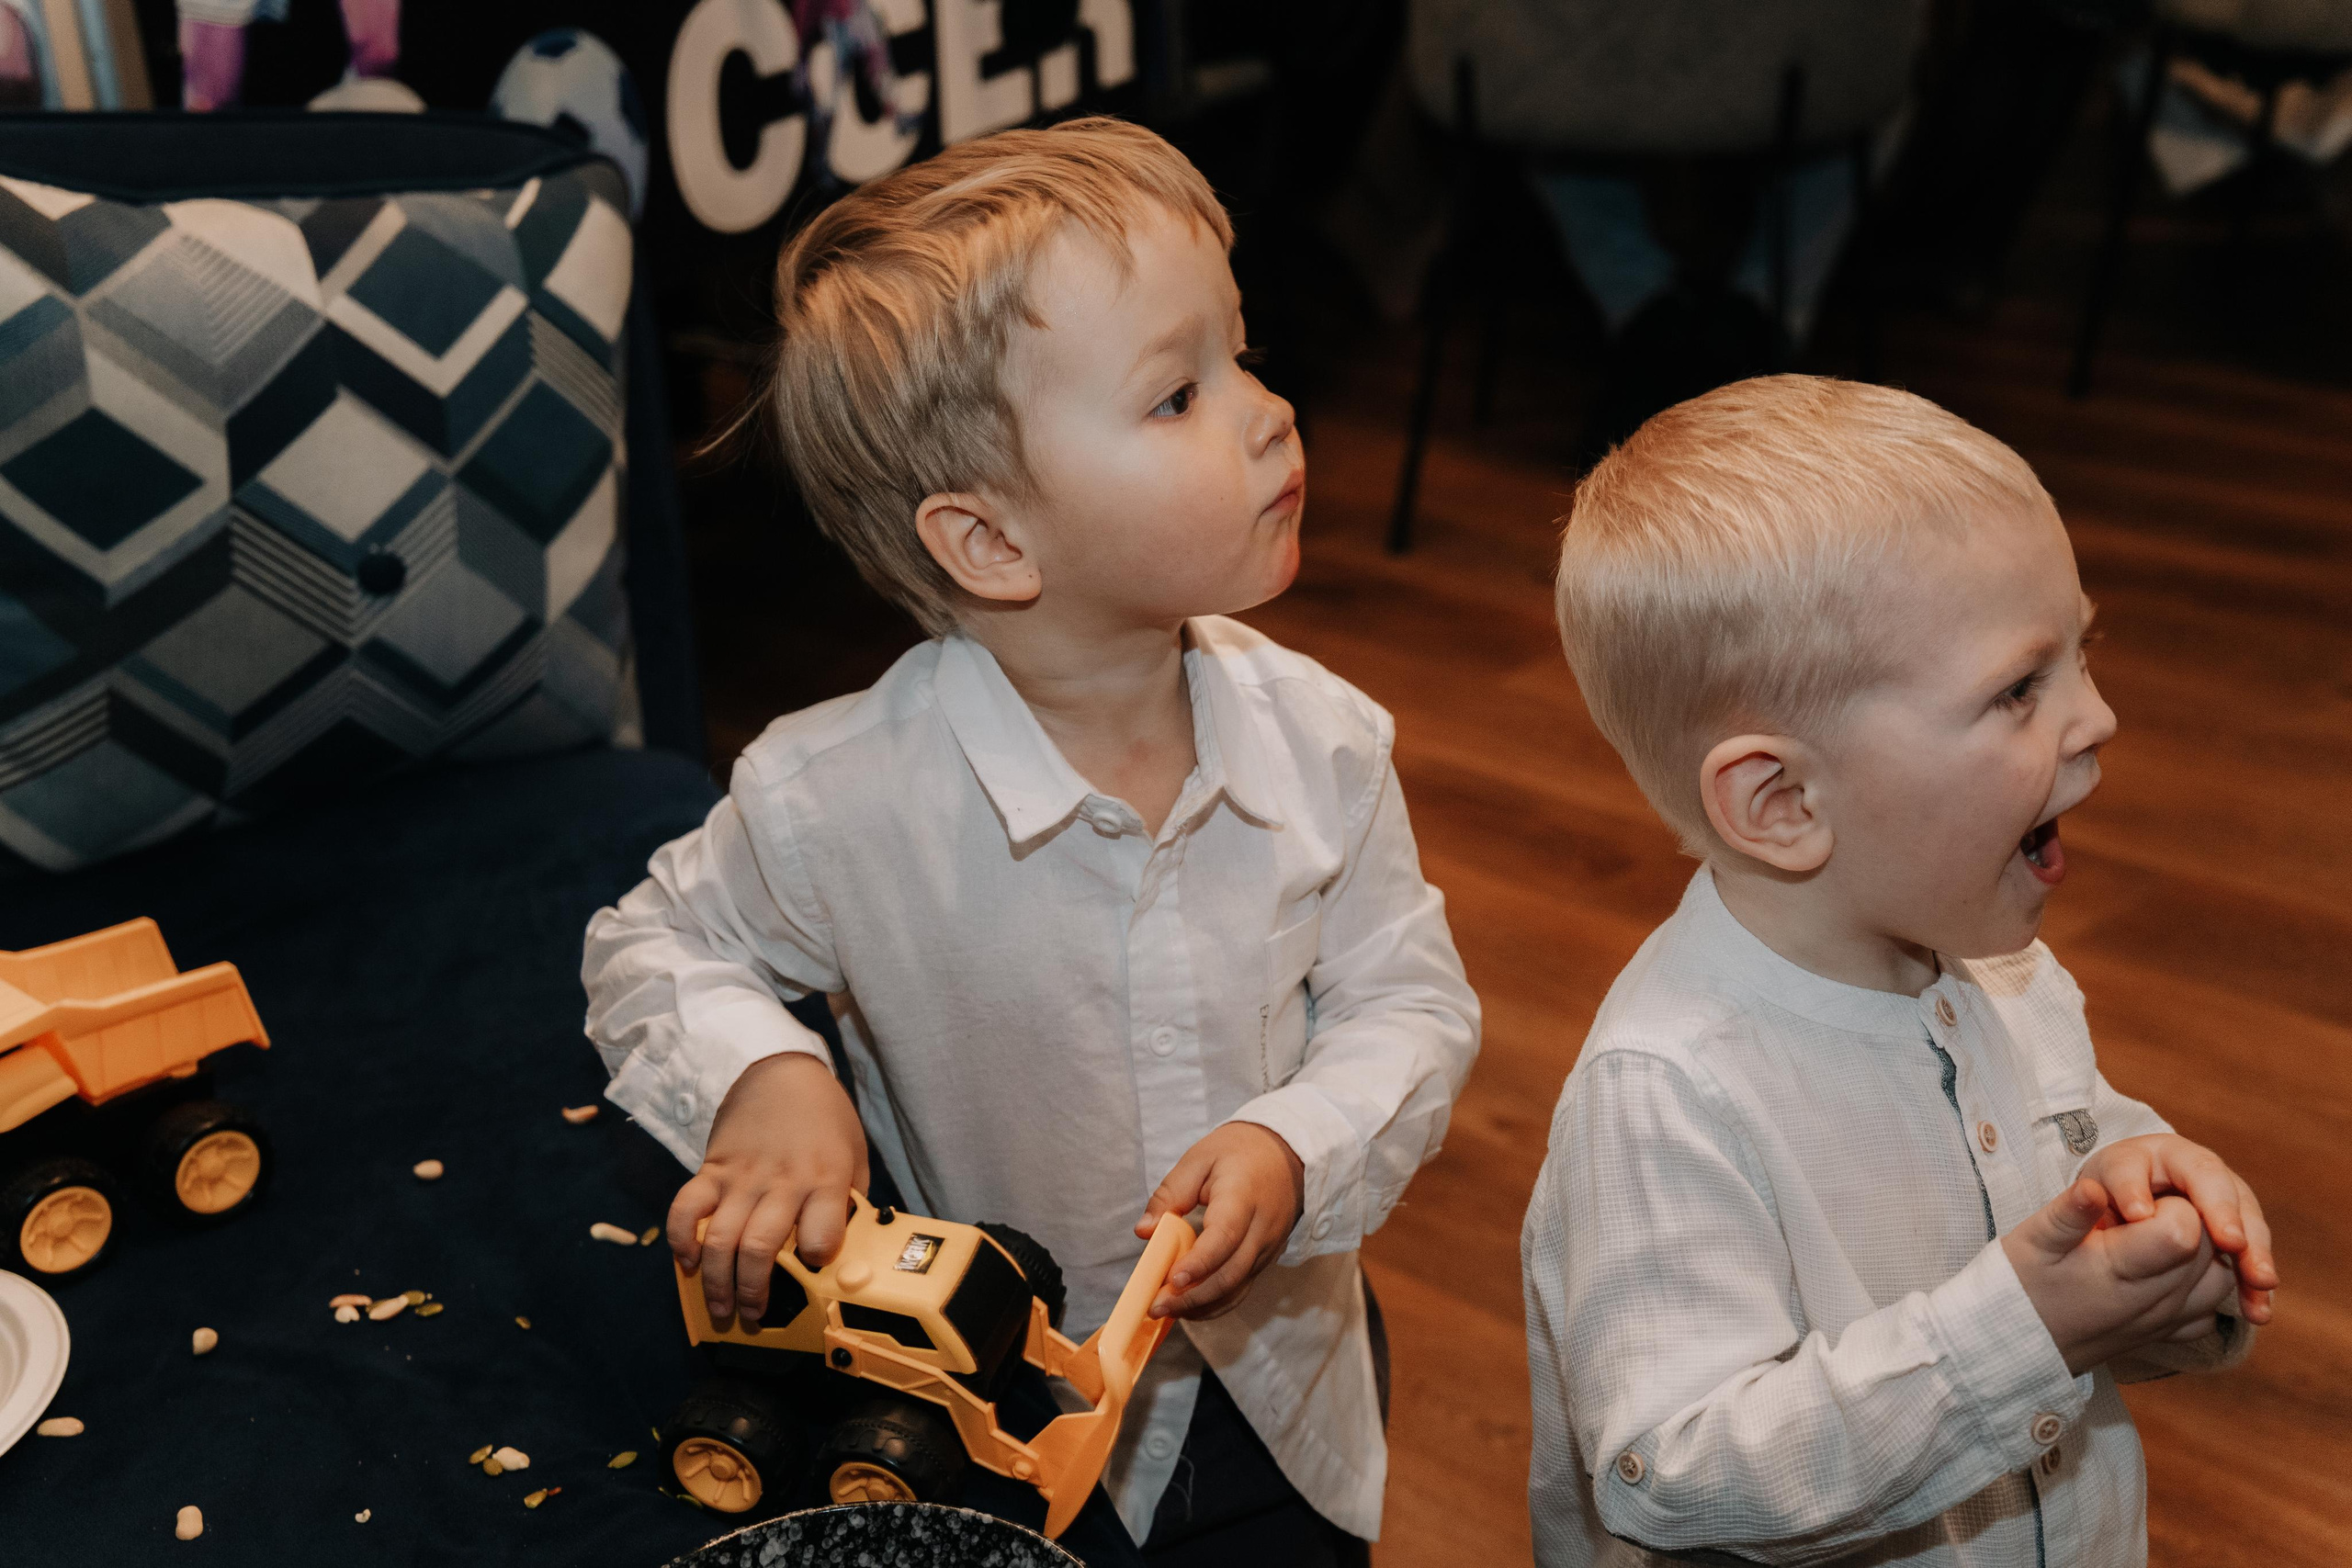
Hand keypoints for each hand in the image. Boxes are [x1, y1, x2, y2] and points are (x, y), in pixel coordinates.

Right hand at [666, 1051, 866, 1326]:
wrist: (782, 1071)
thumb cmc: (826, 1121)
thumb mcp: (855, 1157)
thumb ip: (850, 1203)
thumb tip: (848, 1253)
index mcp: (825, 1179)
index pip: (822, 1229)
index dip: (818, 1257)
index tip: (815, 1273)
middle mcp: (782, 1182)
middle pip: (760, 1248)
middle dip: (753, 1293)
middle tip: (752, 1317)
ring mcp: (742, 1177)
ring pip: (720, 1239)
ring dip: (715, 1282)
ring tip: (720, 1307)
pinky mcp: (712, 1169)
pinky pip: (686, 1208)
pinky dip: (680, 1239)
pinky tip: (687, 1262)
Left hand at [1135, 1122, 1303, 1320]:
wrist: (1286, 1153)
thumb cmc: (1238, 1151)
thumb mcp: (1198, 1159)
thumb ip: (1170, 1194)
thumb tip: (1145, 1231)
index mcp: (1243, 1197)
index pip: (1224, 1237)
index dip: (1199, 1263)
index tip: (1171, 1280)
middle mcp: (1261, 1228)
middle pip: (1231, 1273)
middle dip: (1193, 1296)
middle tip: (1157, 1306)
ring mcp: (1268, 1247)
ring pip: (1237, 1287)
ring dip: (1202, 1305)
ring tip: (1167, 1312)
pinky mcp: (1267, 1258)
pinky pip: (1243, 1287)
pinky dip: (1217, 1302)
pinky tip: (1191, 1307)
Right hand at [2002, 1179, 2244, 1376]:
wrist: (2020, 1342)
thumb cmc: (2023, 1284)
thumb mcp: (2032, 1241)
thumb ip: (2069, 1213)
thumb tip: (2095, 1188)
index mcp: (2122, 1271)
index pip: (2184, 1228)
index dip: (2167, 1204)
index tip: (2135, 1204)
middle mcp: (2155, 1301)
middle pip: (2209, 1247)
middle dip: (2188, 1219)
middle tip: (2141, 1215)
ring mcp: (2167, 1321)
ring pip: (2220, 1277)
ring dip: (2203, 1251)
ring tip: (2157, 1237)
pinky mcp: (2170, 1334)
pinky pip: (2212, 1308)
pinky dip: (2204, 1285)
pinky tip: (2170, 1270)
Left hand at [2076, 1134, 2275, 1321]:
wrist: (2102, 1245)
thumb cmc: (2080, 1228)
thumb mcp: (2065, 1219)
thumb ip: (2072, 1211)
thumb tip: (2088, 1195)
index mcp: (2139, 1157)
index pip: (2147, 1162)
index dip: (2145, 1186)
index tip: (2138, 1215)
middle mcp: (2185, 1171)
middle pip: (2213, 1181)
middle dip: (2224, 1212)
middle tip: (2230, 1244)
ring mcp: (2216, 1201)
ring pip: (2244, 1217)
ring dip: (2254, 1251)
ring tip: (2260, 1282)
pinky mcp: (2232, 1236)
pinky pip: (2251, 1255)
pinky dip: (2255, 1283)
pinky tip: (2258, 1310)